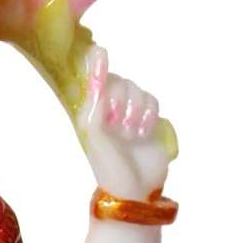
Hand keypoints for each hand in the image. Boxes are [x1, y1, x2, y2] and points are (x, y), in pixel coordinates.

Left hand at [75, 44, 173, 202]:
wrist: (135, 190)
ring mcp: (128, 112)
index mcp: (89, 111)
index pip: (92, 77)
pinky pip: (152, 100)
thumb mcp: (93, 133)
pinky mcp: (148, 118)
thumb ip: (93, 101)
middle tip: (118, 126)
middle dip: (121, 99)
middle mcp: (108, 108)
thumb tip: (97, 71)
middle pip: (118, 81)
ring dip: (135, 110)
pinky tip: (144, 133)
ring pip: (136, 89)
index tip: (100, 51)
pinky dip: (150, 114)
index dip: (96, 64)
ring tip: (131, 134)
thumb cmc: (108, 165)